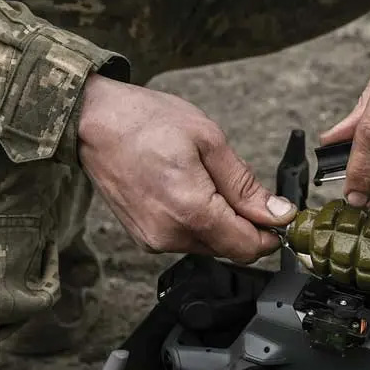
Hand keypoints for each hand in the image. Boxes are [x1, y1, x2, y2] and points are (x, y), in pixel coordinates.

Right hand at [76, 76, 296, 262]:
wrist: (92, 121)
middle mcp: (170, 236)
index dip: (270, 233)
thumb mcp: (209, 141)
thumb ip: (246, 185)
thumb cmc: (144, 121)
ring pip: (209, 244)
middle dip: (244, 223)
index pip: (248, 247)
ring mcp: (154, 240)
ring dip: (219, 221)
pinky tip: (185, 188)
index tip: (277, 213)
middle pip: (230, 248)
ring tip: (203, 179)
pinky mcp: (144, 238)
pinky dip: (196, 220)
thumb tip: (277, 213)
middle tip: (234, 183)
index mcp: (191, 212)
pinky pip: (185, 239)